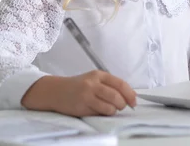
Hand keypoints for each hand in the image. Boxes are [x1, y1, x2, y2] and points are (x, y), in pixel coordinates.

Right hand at [21, 71, 136, 116]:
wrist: (55, 91)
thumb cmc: (79, 86)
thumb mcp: (95, 80)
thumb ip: (110, 85)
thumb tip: (130, 96)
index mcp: (99, 75)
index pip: (120, 84)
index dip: (130, 94)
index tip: (134, 102)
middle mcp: (93, 84)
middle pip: (116, 96)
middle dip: (122, 104)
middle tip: (121, 107)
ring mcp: (86, 96)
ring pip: (109, 107)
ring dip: (113, 111)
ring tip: (109, 109)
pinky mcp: (81, 107)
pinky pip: (99, 113)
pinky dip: (103, 114)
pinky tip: (98, 110)